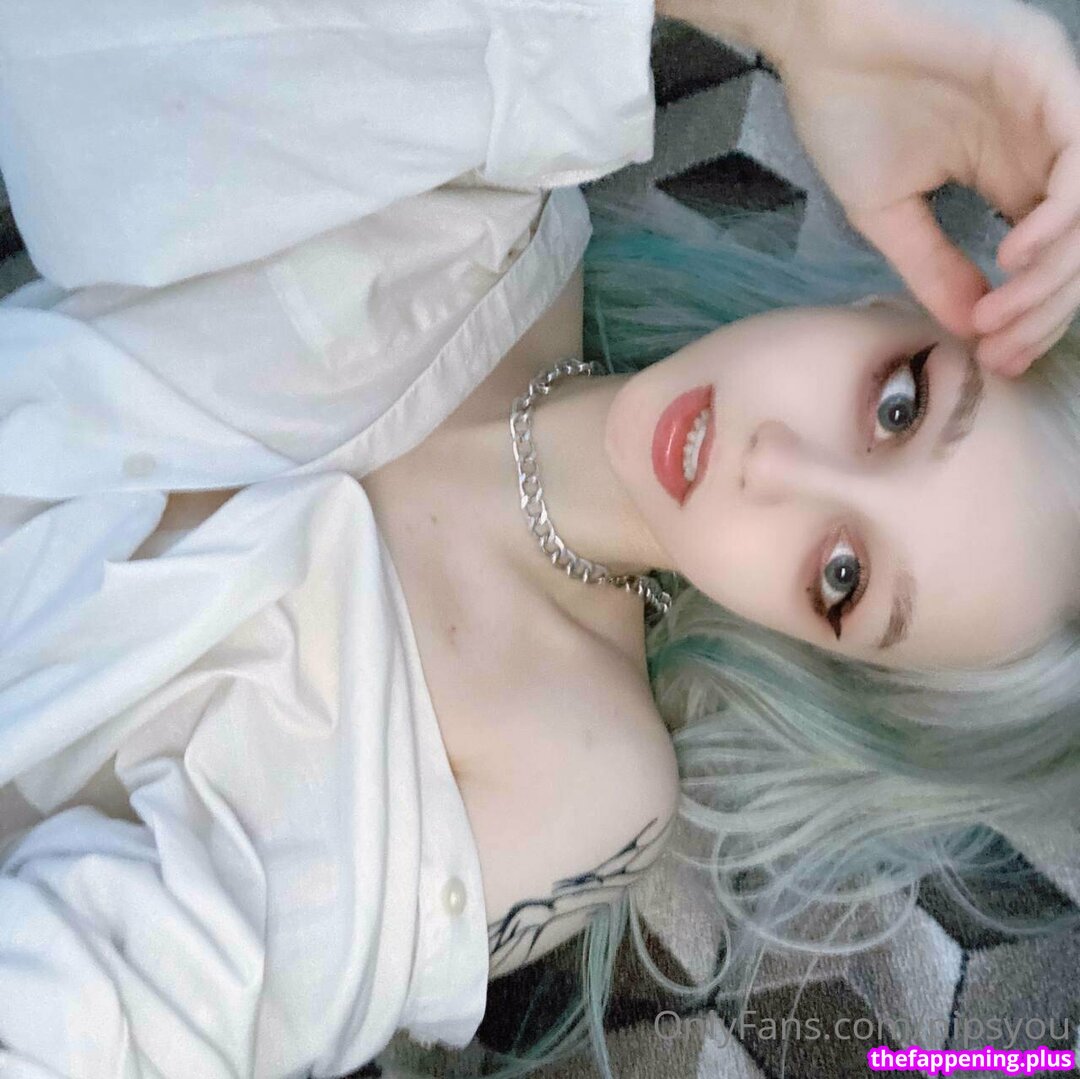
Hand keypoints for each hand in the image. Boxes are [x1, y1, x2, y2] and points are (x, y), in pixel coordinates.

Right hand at [771, 0, 1079, 375]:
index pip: (1050, 255)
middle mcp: (1045, 143)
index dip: (1033, 313)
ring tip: (1000, 313)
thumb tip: (969, 329)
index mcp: (1013, 171)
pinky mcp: (1045, 70)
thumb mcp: (888, 212)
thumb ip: (933, 266)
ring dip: (1054, 275)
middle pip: (1079, 242)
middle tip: (1001, 350)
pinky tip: (1015, 256)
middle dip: (1046, 308)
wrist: (815, 36)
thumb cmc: (846, 108)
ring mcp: (1051, 106)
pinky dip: (1060, 216)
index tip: (995, 360)